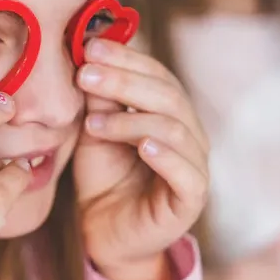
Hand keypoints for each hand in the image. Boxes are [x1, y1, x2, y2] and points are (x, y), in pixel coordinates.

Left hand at [74, 38, 208, 279]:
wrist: (105, 233)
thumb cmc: (104, 177)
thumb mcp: (96, 131)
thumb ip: (99, 98)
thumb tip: (89, 52)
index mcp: (170, 111)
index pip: (156, 74)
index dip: (126, 58)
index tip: (89, 46)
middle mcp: (189, 132)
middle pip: (166, 95)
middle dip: (124, 81)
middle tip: (85, 75)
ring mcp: (195, 164)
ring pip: (173, 128)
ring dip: (130, 120)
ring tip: (93, 123)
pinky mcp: (192, 198)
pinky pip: (187, 172)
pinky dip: (166, 155)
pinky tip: (142, 146)